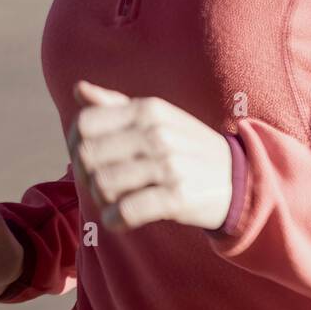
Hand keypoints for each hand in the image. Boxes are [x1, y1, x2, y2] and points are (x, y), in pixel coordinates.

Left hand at [67, 80, 232, 231]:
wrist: (237, 178)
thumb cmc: (185, 145)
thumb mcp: (156, 117)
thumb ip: (115, 104)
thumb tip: (78, 89)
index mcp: (147, 109)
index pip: (85, 124)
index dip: (73, 144)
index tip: (83, 159)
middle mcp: (156, 133)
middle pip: (88, 155)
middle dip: (84, 175)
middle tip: (96, 185)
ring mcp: (168, 165)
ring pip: (103, 185)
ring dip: (101, 200)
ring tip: (112, 201)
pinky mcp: (177, 197)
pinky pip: (127, 211)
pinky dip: (115, 220)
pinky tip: (119, 220)